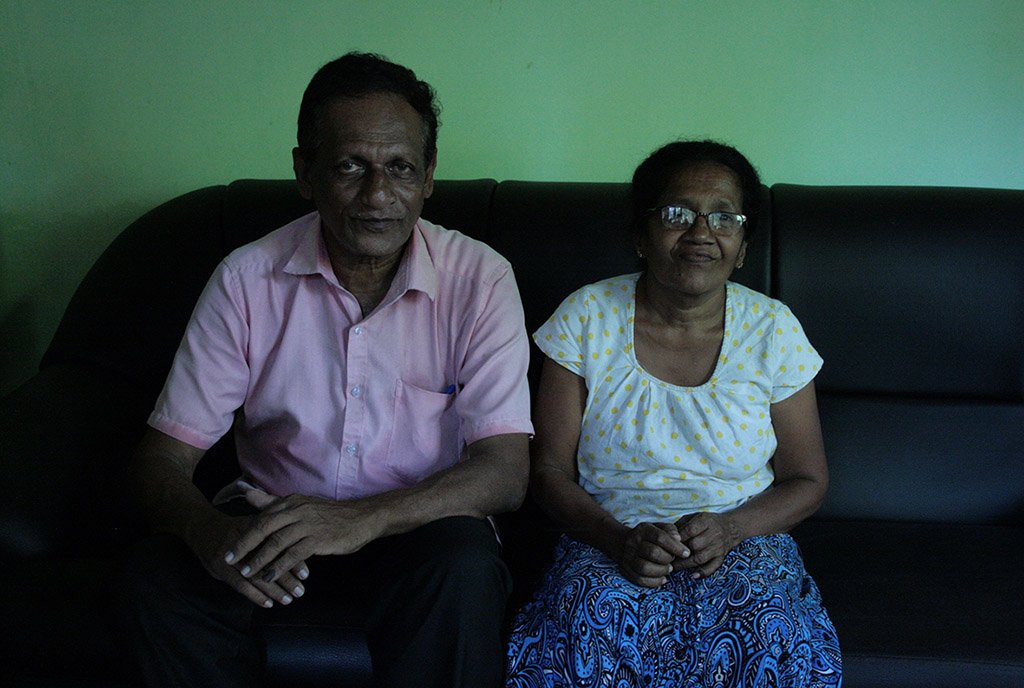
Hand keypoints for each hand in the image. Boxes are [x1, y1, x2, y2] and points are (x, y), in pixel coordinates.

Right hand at [185, 508, 308, 608]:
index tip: (306, 575)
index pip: (280, 547)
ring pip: (255, 575)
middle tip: (301, 591)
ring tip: (288, 599)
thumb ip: (275, 536)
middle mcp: (245, 541)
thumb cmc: (236, 529)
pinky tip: (268, 603)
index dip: (293, 561)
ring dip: (273, 590)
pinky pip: (239, 584)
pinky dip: (255, 595)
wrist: (201, 526)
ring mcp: (231, 555)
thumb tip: (301, 549)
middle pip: (269, 561)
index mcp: (257, 528)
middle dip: (286, 578)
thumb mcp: (255, 525)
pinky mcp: (219, 567)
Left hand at [223, 488, 379, 589]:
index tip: (229, 548)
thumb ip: (272, 502)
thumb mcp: (301, 504)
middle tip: (230, 560)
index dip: (243, 534)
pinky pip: (294, 554)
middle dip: (245, 546)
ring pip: (277, 542)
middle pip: (264, 527)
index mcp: (291, 502)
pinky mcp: (318, 539)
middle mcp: (297, 510)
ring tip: (248, 573)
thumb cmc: (330, 514)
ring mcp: (308, 524)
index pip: (261, 517)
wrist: (362, 518)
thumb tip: (246, 493)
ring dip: (260, 559)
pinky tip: (272, 577)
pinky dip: (280, 566)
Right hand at [614, 521, 689, 587]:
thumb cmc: (648, 536)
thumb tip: (679, 539)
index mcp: (643, 530)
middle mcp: (633, 543)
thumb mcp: (658, 527)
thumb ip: (670, 530)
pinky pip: (640, 580)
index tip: (686, 553)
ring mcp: (628, 558)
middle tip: (673, 559)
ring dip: (661, 570)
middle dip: (668, 558)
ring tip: (668, 569)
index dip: (675, 546)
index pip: (660, 537)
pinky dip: (654, 582)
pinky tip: (663, 578)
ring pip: (645, 568)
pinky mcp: (627, 571)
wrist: (622, 543)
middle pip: (653, 553)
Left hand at [673, 512, 739, 578]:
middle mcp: (713, 534)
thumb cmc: (707, 522)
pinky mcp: (721, 557)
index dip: (678, 537)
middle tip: (667, 556)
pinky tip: (694, 576)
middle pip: (695, 545)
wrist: (730, 528)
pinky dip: (704, 572)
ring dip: (686, 564)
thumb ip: (681, 524)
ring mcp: (718, 547)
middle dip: (680, 552)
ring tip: (673, 567)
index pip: (690, 530)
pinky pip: (713, 567)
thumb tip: (667, 535)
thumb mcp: (695, 516)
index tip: (667, 543)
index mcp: (706, 521)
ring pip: (701, 558)